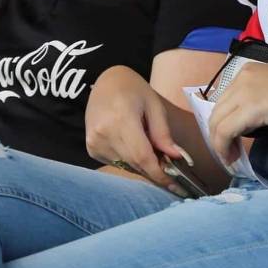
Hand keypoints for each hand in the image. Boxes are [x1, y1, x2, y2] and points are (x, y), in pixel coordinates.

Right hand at [85, 65, 190, 192]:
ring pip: (126, 166)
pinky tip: (134, 147)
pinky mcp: (91, 148)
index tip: (177, 186)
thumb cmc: (133, 89)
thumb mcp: (154, 105)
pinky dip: (130, 161)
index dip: (160, 174)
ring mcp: (94, 142)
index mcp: (121, 119)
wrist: (104, 81)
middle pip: (135, 164)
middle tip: (171, 171)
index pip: (142, 157)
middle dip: (155, 171)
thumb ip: (163, 133)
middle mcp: (104, 134)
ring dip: (143, 166)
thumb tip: (177, 158)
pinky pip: (116, 163)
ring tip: (152, 152)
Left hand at [208, 64, 267, 163]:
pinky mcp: (251, 108)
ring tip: (230, 158)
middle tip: (228, 153)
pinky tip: (232, 157)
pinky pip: (225, 130)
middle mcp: (241, 78)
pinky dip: (223, 146)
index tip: (230, 140)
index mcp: (247, 72)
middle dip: (218, 135)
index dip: (223, 123)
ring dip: (219, 143)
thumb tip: (245, 124)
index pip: (224, 100)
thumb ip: (256, 102)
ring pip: (217, 121)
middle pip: (217, 111)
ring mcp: (244, 91)